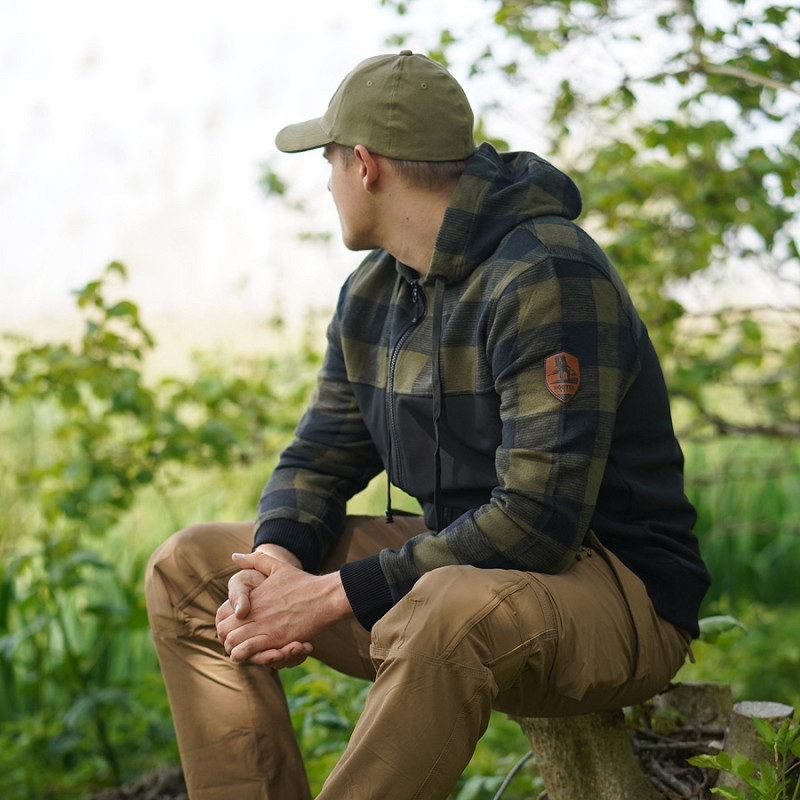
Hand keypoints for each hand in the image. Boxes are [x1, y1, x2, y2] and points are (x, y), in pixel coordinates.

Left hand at [215, 551, 351, 665]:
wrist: (326, 596)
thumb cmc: (303, 582)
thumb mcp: (277, 566)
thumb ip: (255, 560)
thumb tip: (235, 555)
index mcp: (253, 598)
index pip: (224, 616)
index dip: (225, 625)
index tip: (234, 629)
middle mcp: (256, 612)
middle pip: (225, 632)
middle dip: (227, 640)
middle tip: (238, 642)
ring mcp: (266, 627)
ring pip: (234, 645)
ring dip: (237, 650)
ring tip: (246, 651)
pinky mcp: (278, 639)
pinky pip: (252, 652)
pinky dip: (250, 656)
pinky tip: (257, 655)